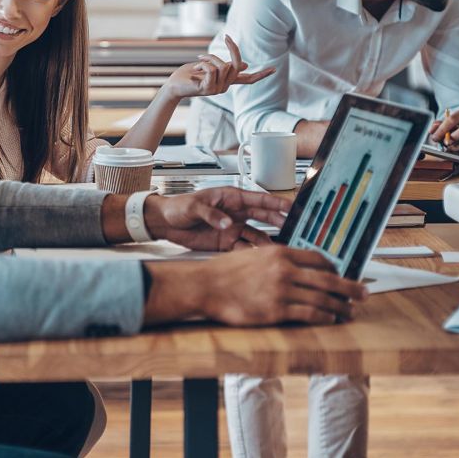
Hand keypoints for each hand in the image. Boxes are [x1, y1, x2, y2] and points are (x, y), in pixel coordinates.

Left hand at [143, 187, 289, 251]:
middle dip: (280, 222)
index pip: (258, 199)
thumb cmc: (177, 207)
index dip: (276, 203)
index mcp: (230, 198)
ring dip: (269, 241)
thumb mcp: (193, 206)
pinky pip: (244, 248)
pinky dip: (254, 254)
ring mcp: (232, 229)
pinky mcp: (226, 243)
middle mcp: (235, 213)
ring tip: (281, 249)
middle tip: (295, 228)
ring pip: (257, 235)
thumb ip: (211, 214)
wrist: (164, 224)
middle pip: (264, 217)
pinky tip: (262, 259)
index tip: (291, 207)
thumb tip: (226, 222)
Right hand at [143, 246, 368, 326]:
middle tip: (365, 292)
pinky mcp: (276, 311)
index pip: (317, 258)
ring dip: (341, 306)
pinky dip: (324, 317)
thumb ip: (276, 259)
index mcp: (280, 252)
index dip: (335, 267)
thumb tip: (294, 266)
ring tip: (351, 311)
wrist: (205, 286)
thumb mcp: (254, 255)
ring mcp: (281, 290)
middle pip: (328, 278)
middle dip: (350, 287)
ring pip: (322, 298)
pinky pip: (309, 314)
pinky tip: (331, 320)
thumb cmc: (224, 272)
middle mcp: (285, 269)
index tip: (343, 273)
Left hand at [163, 34, 274, 99]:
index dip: (261, 74)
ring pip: (222, 65)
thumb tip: (246, 65)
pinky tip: (195, 71)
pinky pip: (212, 70)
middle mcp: (225, 87)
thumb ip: (227, 66)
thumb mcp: (211, 66)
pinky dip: (203, 65)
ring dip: (209, 58)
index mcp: (228, 81)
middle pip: (237, 64)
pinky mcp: (208, 90)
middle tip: (228, 37)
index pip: (249, 80)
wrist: (174, 85)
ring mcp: (217, 90)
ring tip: (198, 63)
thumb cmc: (190, 74)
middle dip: (233, 48)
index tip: (274, 69)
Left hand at [429, 110, 458, 155]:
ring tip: (451, 148)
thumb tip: (432, 130)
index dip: (443, 129)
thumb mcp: (447, 125)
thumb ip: (438, 126)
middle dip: (454, 137)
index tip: (435, 137)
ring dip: (457, 147)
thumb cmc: (456, 129)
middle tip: (445, 143)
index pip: (453, 118)